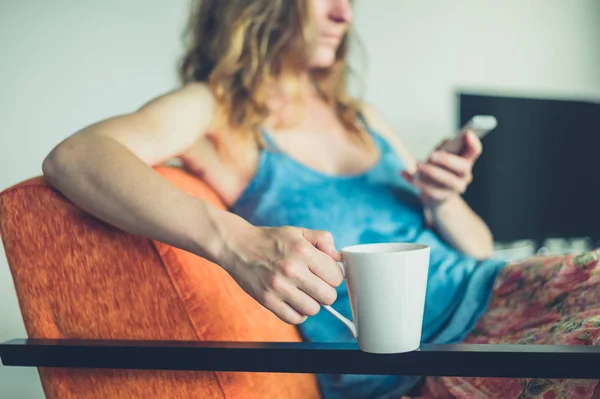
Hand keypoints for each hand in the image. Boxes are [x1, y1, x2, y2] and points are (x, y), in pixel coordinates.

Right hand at [219, 224, 343, 324]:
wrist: (237, 246)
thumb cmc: (271, 240)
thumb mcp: (299, 232)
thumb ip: (323, 239)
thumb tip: (338, 258)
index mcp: (303, 251)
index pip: (336, 276)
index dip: (333, 275)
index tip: (324, 273)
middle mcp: (292, 269)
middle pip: (328, 296)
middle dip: (325, 291)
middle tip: (315, 284)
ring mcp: (278, 287)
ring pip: (313, 310)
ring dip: (311, 302)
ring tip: (303, 292)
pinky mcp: (267, 300)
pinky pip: (294, 318)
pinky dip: (297, 313)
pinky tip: (293, 301)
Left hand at [402, 130, 481, 206]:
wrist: (435, 197)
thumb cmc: (438, 170)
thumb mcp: (440, 156)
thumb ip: (442, 148)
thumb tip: (441, 148)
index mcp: (465, 161)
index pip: (474, 151)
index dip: (474, 142)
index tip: (468, 133)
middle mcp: (464, 175)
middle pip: (463, 167)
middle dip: (448, 160)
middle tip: (432, 155)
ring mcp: (455, 188)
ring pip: (448, 181)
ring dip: (432, 172)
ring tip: (418, 165)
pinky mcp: (442, 198)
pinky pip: (433, 191)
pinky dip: (421, 183)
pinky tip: (411, 177)